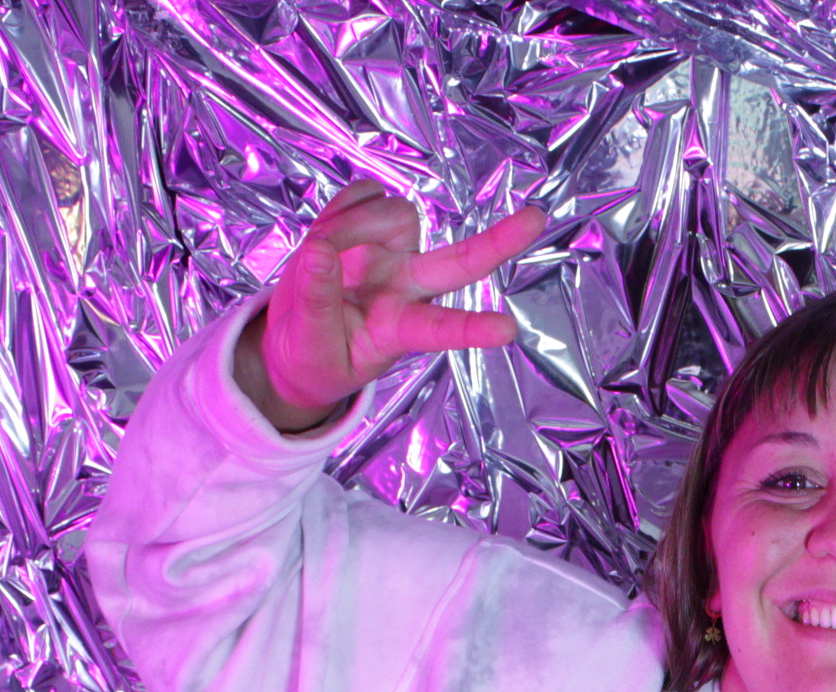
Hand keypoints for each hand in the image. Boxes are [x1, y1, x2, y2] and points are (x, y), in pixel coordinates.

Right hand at [233, 181, 548, 431]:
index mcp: (400, 329)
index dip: (473, 329)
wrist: (298, 337)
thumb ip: (317, 304)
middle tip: (537, 221)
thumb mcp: (311, 345)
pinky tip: (327, 233)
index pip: (441, 330)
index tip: (508, 330)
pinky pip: (365, 193)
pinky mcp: (372, 224)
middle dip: (499, 242)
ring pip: (394, 214)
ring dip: (351, 224)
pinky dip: (340, 207)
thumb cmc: (316, 352)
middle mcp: (407, 287)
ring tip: (319, 250)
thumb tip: (319, 253)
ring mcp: (394, 253)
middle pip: (460, 263)